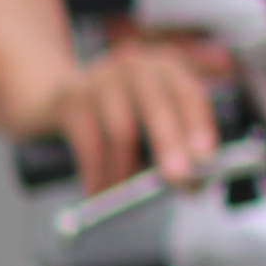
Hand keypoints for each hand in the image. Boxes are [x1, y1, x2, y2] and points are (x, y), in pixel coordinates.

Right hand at [51, 26, 234, 191]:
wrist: (60, 97)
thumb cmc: (125, 112)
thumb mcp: (157, 113)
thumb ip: (180, 139)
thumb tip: (197, 181)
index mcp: (167, 69)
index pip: (189, 94)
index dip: (199, 125)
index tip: (205, 157)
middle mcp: (135, 67)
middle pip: (156, 106)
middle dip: (170, 145)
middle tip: (178, 178)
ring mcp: (100, 80)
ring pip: (121, 130)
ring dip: (128, 169)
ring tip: (131, 198)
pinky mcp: (71, 100)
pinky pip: (89, 143)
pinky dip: (97, 172)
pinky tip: (99, 192)